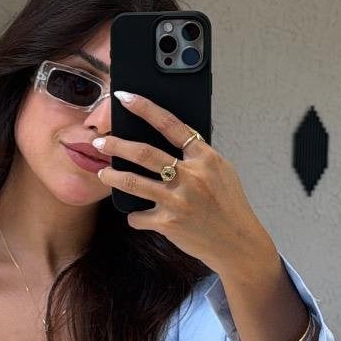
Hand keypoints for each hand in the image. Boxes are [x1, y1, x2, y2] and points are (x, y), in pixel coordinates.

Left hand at [91, 89, 275, 278]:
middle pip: (144, 153)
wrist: (239, 243)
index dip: (145, 108)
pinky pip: (138, 216)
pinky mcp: (169, 223)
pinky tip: (137, 216)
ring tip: (103, 172)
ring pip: (133, 182)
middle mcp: (191, 176)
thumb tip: (170, 139)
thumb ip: (198, 156)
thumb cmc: (229, 205)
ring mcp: (179, 200)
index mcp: (205, 158)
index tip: (125, 97)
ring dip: (113, 176)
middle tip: (101, 142)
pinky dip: (135, 216)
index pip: (170, 124)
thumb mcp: (221, 172)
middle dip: (116, 145)